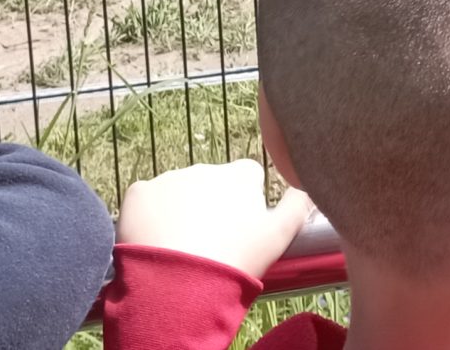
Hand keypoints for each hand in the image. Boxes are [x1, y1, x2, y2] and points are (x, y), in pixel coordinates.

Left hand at [116, 160, 312, 279]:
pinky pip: (146, 200)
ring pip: (177, 193)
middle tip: (212, 244)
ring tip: (183, 250)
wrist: (179, 283)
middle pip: (210, 185)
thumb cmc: (236, 259)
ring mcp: (169, 177)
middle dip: (211, 207)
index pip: (247, 178)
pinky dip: (149, 217)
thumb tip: (310, 185)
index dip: (245, 203)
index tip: (242, 229)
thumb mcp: (281, 235)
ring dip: (180, 213)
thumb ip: (299, 204)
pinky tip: (156, 243)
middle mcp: (205, 168)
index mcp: (240, 174)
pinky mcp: (139, 192)